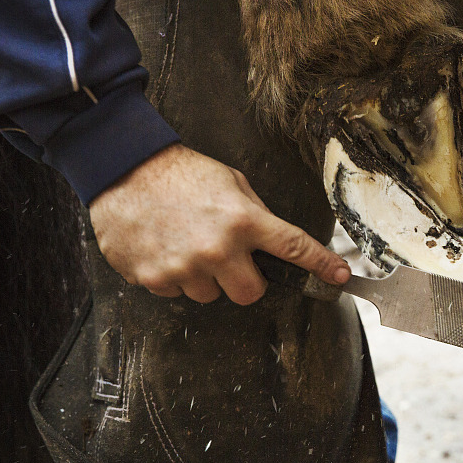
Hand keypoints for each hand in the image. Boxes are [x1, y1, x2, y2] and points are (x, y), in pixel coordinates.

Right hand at [88, 144, 349, 303]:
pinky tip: (164, 246)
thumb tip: (270, 241)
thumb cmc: (178, 172)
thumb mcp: (230, 182)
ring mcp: (185, 267)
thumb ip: (254, 214)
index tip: (339, 277)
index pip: (294, 248)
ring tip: (186, 243)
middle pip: (251, 293)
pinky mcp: (155, 277)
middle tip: (232, 260)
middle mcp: (218, 248)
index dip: (321, 265)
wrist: (123, 168)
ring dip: (205, 277)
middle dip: (245, 281)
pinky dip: (173, 275)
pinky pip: (176, 292)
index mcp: (243, 220)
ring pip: (210, 294)